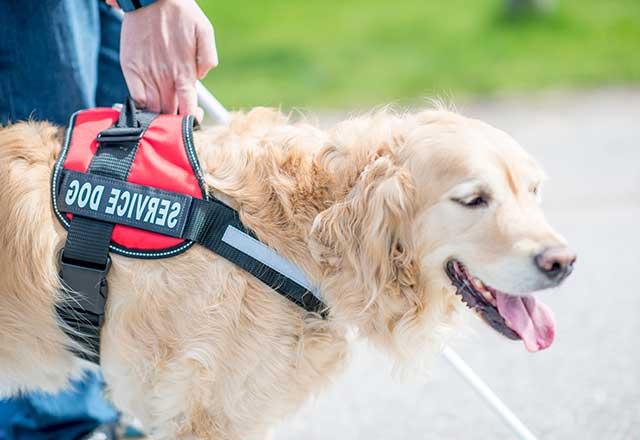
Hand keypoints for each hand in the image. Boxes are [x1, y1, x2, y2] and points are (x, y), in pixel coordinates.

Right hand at [118, 0, 217, 120]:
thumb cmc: (181, 13)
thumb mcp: (205, 31)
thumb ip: (208, 58)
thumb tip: (200, 77)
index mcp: (184, 74)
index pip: (187, 110)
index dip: (190, 121)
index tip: (191, 119)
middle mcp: (164, 78)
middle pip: (169, 113)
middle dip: (174, 120)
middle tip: (178, 114)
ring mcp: (145, 74)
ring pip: (152, 109)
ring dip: (158, 115)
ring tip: (164, 113)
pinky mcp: (130, 69)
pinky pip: (136, 98)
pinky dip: (142, 106)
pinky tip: (149, 103)